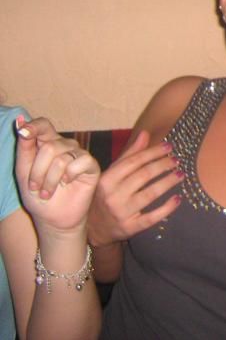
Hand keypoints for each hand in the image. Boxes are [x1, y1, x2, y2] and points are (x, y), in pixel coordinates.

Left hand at [15, 116, 99, 234]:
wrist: (52, 218)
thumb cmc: (37, 195)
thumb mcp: (23, 171)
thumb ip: (24, 147)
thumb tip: (20, 121)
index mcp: (47, 143)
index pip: (43, 125)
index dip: (34, 126)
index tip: (23, 133)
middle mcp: (65, 145)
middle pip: (50, 146)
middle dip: (38, 171)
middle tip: (35, 187)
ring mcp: (80, 154)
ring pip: (62, 158)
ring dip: (50, 180)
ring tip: (47, 192)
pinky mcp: (92, 165)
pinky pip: (80, 163)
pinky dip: (68, 176)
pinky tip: (67, 184)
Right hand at [87, 130, 182, 247]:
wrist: (94, 228)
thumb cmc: (106, 194)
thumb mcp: (112, 173)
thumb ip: (130, 154)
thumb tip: (145, 133)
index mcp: (107, 179)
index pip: (134, 161)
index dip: (153, 152)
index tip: (169, 146)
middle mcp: (113, 195)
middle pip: (144, 176)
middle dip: (163, 165)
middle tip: (177, 160)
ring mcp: (122, 213)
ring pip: (150, 194)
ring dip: (168, 182)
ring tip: (181, 174)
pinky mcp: (130, 228)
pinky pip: (152, 217)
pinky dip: (167, 208)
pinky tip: (178, 198)